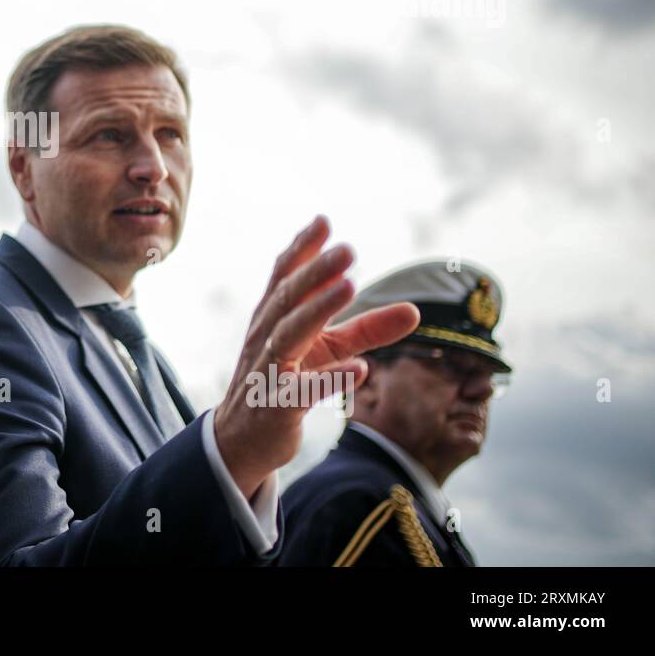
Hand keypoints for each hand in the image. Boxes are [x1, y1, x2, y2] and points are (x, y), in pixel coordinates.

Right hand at [212, 215, 418, 498]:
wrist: (243, 438)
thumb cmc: (287, 381)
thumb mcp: (329, 350)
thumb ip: (369, 329)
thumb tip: (415, 310)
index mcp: (274, 317)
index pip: (284, 275)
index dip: (302, 248)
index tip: (324, 221)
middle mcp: (267, 337)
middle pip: (288, 298)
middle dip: (316, 271)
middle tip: (347, 249)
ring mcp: (269, 370)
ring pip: (290, 335)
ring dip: (318, 310)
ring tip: (349, 287)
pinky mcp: (277, 407)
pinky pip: (302, 393)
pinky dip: (329, 380)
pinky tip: (359, 370)